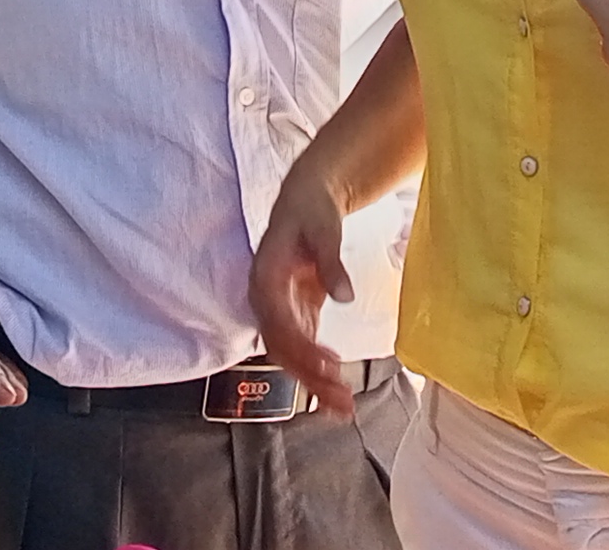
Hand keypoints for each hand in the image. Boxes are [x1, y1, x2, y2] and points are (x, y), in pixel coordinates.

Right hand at [248, 164, 359, 417]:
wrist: (305, 200)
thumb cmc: (311, 211)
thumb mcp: (324, 229)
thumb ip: (331, 262)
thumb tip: (344, 296)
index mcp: (265, 278)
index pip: (278, 322)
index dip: (301, 347)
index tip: (327, 366)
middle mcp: (265, 300)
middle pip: (282, 348)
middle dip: (310, 377)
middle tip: (340, 402)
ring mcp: (278, 310)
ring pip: (290, 355)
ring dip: (314, 382)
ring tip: (342, 407)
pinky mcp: (293, 314)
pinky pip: (301, 349)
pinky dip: (317, 370)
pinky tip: (336, 389)